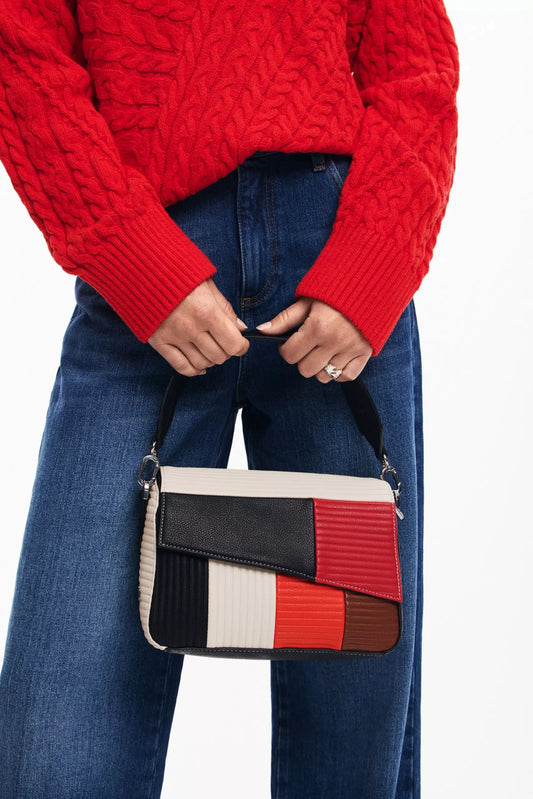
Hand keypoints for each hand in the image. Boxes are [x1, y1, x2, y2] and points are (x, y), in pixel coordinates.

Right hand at [148, 278, 248, 375]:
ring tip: (210, 349)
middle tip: (224, 343)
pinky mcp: (159, 342)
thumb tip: (240, 328)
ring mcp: (174, 336)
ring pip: (202, 364)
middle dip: (226, 351)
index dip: (241, 346)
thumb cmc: (178, 273)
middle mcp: (191, 327)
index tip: (241, 343)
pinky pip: (181, 366)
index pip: (234, 344)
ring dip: (210, 359)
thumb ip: (225, 308)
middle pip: (219, 356)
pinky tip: (199, 365)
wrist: (144, 269)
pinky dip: (193, 370)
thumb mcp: (208, 285)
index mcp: (207, 311)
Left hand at [256, 298, 372, 381]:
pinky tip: (335, 358)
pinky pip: (346, 376)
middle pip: (305, 369)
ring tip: (322, 351)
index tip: (291, 342)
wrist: (370, 284)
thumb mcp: (307, 301)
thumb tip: (263, 330)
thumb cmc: (336, 291)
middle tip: (307, 346)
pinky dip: (339, 372)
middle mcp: (334, 341)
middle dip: (301, 359)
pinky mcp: (365, 353)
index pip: (290, 355)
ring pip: (324, 376)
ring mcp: (350, 349)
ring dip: (319, 366)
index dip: (286, 349)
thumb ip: (285, 318)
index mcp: (317, 327)